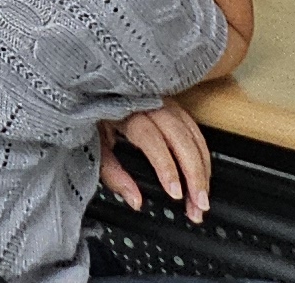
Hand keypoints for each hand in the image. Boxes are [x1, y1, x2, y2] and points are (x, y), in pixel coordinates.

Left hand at [97, 104, 212, 221]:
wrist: (93, 88)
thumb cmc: (91, 115)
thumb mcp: (92, 144)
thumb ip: (112, 173)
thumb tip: (135, 200)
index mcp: (126, 110)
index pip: (152, 139)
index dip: (167, 168)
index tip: (176, 193)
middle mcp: (151, 104)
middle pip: (181, 138)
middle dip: (194, 174)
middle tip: (198, 205)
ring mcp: (166, 103)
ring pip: (193, 135)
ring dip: (203, 169)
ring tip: (202, 199)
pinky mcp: (175, 107)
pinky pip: (194, 131)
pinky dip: (202, 156)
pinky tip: (203, 177)